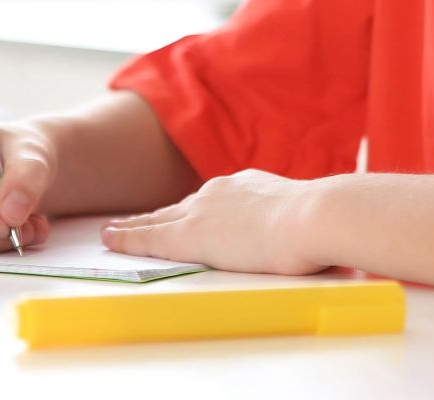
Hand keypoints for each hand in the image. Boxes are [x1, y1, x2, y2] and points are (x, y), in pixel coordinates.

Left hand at [99, 170, 328, 275]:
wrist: (314, 217)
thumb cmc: (323, 224)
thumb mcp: (306, 220)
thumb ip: (297, 227)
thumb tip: (316, 246)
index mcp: (248, 187)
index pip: (212, 201)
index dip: (194, 210)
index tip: (184, 214)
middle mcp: (220, 192)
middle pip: (179, 206)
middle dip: (155, 216)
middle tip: (132, 222)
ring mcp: (203, 210)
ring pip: (158, 219)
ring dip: (135, 227)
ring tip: (112, 233)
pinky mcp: (189, 234)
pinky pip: (148, 237)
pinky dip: (127, 238)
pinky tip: (110, 240)